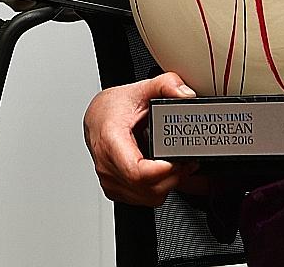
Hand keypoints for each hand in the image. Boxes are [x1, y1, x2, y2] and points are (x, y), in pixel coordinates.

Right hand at [83, 73, 199, 205]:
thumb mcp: (140, 89)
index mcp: (111, 141)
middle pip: (149, 188)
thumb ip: (166, 85)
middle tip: (187, 159)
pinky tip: (163, 172)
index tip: (179, 160)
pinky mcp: (115, 189)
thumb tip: (186, 94)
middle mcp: (107, 165)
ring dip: (168, 184)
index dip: (164, 171)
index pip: (138, 172)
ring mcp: (110, 180)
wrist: (96, 117)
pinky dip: (158, 188)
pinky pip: (144, 199)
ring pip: (149, 197)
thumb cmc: (112, 108)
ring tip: (177, 164)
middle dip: (174, 176)